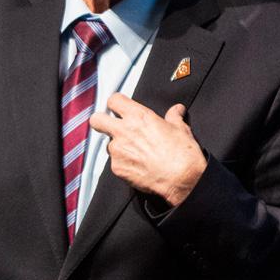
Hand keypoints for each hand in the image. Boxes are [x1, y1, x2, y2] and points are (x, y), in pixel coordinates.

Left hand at [89, 93, 206, 206]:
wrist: (181, 179)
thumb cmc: (182, 154)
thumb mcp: (181, 129)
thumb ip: (174, 117)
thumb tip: (177, 110)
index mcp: (138, 116)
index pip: (114, 100)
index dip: (116, 104)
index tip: (120, 108)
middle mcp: (123, 131)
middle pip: (97, 120)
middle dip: (101, 122)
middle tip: (110, 126)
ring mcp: (117, 150)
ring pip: (107, 144)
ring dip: (117, 147)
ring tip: (135, 154)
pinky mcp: (117, 168)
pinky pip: (114, 162)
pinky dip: (123, 164)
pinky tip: (137, 167)